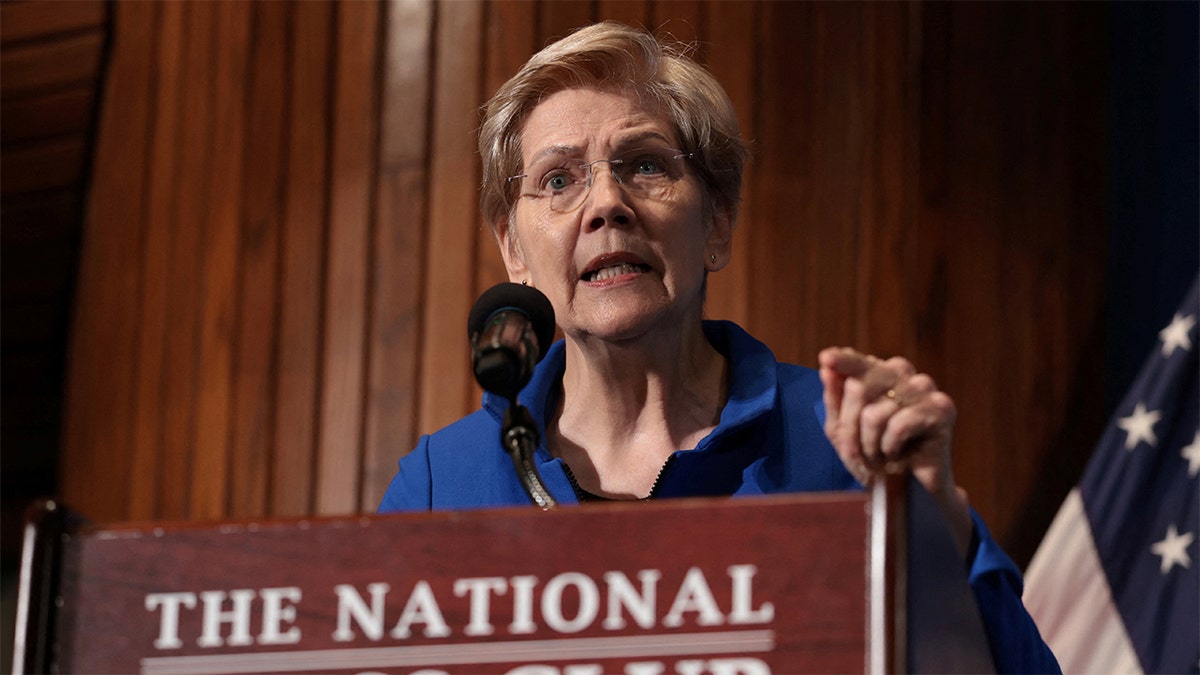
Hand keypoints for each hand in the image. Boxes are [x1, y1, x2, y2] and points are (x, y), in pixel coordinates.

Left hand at [818, 346, 971, 554]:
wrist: (909, 492)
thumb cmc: (876, 458)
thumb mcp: (844, 432)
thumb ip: (835, 400)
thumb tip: (826, 369)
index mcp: (881, 375)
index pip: (859, 363)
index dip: (843, 361)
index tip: (825, 358)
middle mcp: (904, 376)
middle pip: (860, 388)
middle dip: (850, 427)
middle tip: (858, 453)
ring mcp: (925, 389)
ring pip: (875, 412)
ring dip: (870, 444)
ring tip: (881, 456)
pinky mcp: (942, 408)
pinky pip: (898, 424)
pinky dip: (890, 446)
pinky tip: (899, 454)